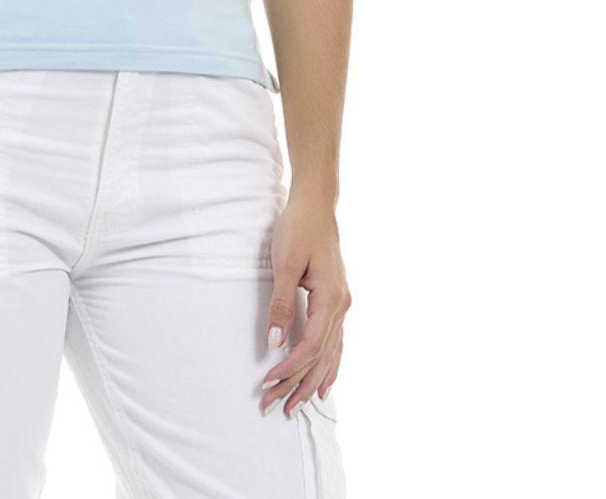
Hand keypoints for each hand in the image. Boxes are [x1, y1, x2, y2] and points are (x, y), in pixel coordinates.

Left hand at [260, 192, 350, 415]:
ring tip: (297, 406)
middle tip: (275, 408)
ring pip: (331, 354)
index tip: (269, 382)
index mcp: (332, 299)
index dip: (290, 367)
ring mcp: (343, 305)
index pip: (311, 346)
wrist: (316, 204)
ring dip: (313, 381)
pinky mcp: (337, 301)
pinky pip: (336, 343)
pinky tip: (324, 384)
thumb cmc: (299, 228)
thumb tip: (275, 341)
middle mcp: (342, 307)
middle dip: (298, 384)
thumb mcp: (286, 263)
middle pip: (321, 357)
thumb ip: (282, 303)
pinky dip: (329, 366)